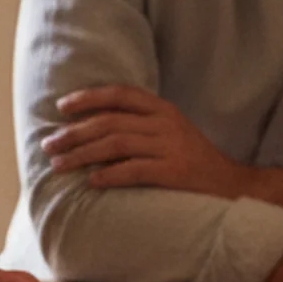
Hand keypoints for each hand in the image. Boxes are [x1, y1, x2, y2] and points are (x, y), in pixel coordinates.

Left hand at [46, 85, 253, 197]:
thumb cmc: (191, 161)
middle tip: (49, 145)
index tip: (61, 106)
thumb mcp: (169, 133)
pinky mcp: (175, 172)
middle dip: (74, 133)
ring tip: (59, 166)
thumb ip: (137, 126)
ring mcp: (171, 147)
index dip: (88, 98)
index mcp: (162, 109)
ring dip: (82, 155)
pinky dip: (109, 175)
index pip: (120, 94)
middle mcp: (166, 123)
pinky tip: (90, 182)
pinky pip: (134, 171)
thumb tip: (89, 128)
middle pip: (110, 121)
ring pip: (116, 144)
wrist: (233, 187)